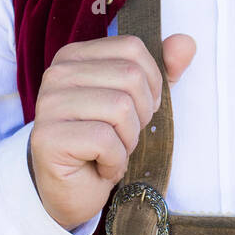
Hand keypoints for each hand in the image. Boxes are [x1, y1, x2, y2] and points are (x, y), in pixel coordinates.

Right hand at [28, 32, 195, 230]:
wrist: (73, 192)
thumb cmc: (104, 144)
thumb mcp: (140, 102)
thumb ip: (163, 70)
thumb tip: (186, 43)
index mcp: (76, 56)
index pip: (132, 48)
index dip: (150, 83)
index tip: (138, 110)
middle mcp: (57, 73)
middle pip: (130, 76)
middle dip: (140, 116)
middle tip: (122, 137)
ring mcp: (49, 104)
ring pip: (121, 107)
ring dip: (128, 140)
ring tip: (111, 152)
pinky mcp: (48, 137)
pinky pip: (105, 140)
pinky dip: (115, 160)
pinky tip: (101, 167)